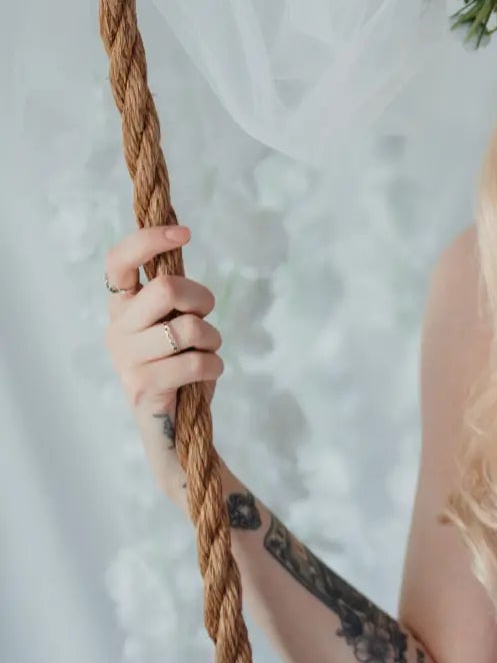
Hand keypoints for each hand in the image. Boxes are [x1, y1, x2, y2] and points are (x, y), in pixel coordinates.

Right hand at [103, 224, 221, 496]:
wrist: (173, 429)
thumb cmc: (178, 367)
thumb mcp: (173, 323)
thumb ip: (173, 294)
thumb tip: (179, 243)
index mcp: (121, 305)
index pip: (119, 260)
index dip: (149, 240)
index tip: (184, 233)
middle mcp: (116, 327)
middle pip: (167, 288)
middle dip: (202, 299)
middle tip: (206, 316)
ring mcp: (126, 358)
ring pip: (188, 327)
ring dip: (212, 338)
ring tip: (206, 352)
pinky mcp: (143, 386)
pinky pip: (195, 362)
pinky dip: (214, 365)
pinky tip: (208, 373)